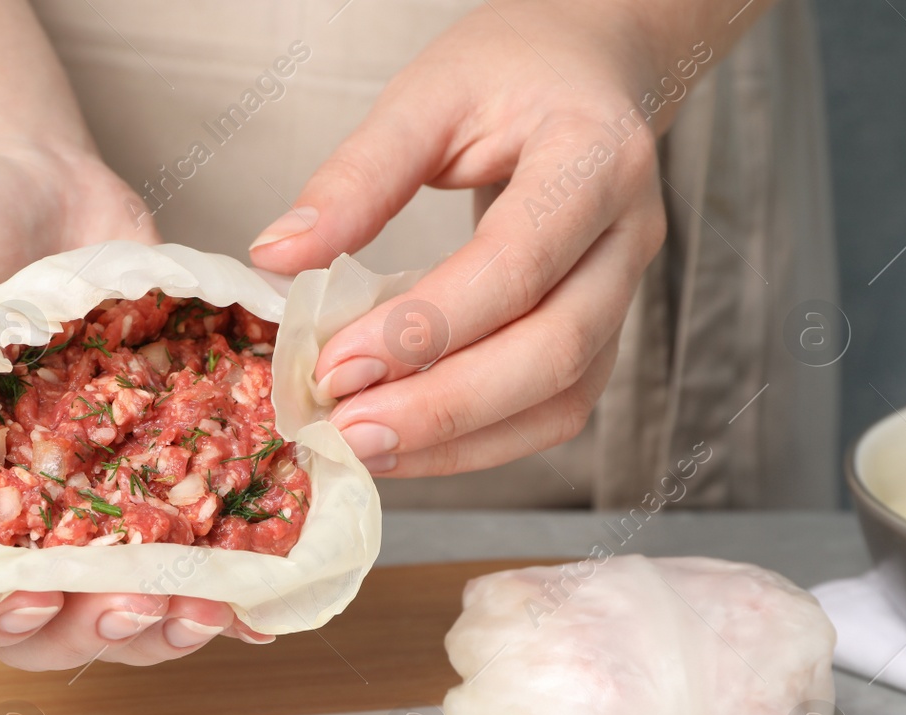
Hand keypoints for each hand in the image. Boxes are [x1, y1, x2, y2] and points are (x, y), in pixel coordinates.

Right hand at [0, 145, 269, 668]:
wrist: (34, 178)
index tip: (34, 598)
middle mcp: (11, 520)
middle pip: (46, 621)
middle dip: (94, 629)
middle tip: (139, 607)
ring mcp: (89, 504)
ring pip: (124, 604)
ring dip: (165, 621)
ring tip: (205, 605)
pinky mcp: (156, 474)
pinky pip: (192, 546)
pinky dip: (225, 579)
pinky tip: (257, 592)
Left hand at [248, 0, 688, 476]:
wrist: (588, 71)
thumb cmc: (511, 73)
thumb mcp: (427, 97)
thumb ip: (356, 176)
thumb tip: (278, 256)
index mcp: (596, 155)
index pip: (516, 262)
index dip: (424, 326)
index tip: (335, 363)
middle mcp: (628, 232)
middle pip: (554, 349)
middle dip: (444, 407)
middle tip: (347, 431)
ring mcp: (625, 291)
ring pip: (563, 398)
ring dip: (460, 441)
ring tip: (366, 451)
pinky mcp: (602, 334)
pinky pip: (552, 411)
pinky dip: (478, 443)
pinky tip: (406, 445)